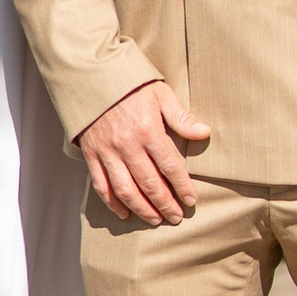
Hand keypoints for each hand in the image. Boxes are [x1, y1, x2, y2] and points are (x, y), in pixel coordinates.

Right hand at [79, 80, 209, 226]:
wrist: (92, 75)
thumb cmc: (131, 85)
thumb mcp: (161, 94)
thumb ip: (181, 117)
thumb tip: (204, 133)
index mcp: (148, 130)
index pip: (170, 166)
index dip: (182, 186)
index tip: (191, 200)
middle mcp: (127, 145)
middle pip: (150, 183)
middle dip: (165, 204)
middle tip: (176, 217)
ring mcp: (107, 152)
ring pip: (126, 190)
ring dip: (142, 209)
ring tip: (155, 220)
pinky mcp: (91, 154)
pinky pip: (102, 185)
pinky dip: (113, 203)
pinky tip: (125, 214)